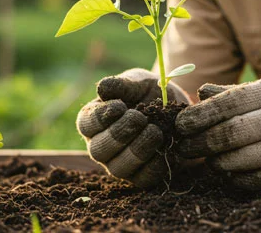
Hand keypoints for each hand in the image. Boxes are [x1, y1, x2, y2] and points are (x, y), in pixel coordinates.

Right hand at [76, 68, 188, 187]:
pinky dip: (155, 165)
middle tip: (139, 118)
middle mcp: (102, 146)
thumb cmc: (148, 91)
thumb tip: (102, 87)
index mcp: (94, 122)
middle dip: (119, 135)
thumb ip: (122, 85)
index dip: (100, 117)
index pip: (86, 124)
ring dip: (137, 151)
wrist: (175, 105)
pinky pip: (143, 179)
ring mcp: (119, 164)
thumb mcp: (137, 82)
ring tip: (155, 132)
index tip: (120, 106)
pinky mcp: (141, 176)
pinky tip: (166, 147)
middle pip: (99, 150)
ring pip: (118, 168)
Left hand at [175, 74, 260, 188]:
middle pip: (234, 133)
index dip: (202, 114)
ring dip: (219, 163)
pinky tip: (230, 176)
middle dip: (203, 143)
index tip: (181, 125)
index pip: (231, 100)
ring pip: (245, 159)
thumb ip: (237, 93)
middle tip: (185, 149)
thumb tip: (200, 92)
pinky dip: (240, 180)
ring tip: (208, 162)